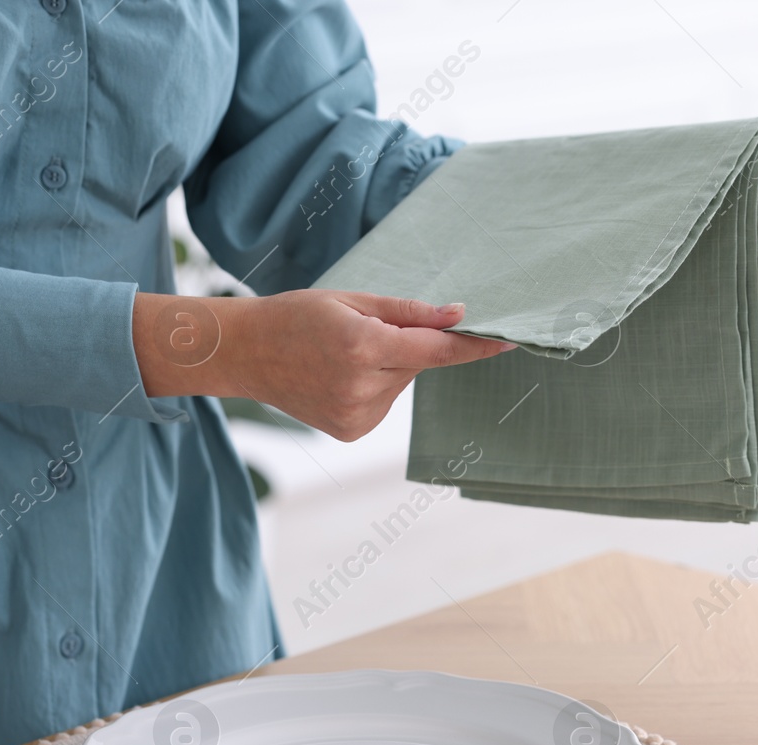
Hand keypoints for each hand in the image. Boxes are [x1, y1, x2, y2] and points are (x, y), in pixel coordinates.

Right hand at [133, 291, 513, 440]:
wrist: (246, 353)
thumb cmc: (297, 317)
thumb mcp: (352, 300)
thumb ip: (409, 312)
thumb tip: (458, 317)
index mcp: (363, 346)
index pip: (437, 350)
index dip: (476, 346)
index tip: (511, 340)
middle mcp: (362, 386)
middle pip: (419, 364)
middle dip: (410, 345)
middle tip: (366, 331)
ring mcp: (355, 415)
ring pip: (402, 384)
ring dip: (390, 367)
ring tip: (343, 355)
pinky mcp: (351, 431)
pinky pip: (384, 403)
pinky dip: (375, 387)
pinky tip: (340, 377)